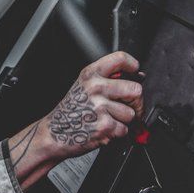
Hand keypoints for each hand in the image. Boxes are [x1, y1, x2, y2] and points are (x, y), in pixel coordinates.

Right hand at [8, 52, 143, 187]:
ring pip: (131, 114)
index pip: (120, 59)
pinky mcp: (104, 125)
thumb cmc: (70, 111)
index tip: (135, 73)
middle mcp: (95, 88)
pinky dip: (117, 133)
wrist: (54, 133)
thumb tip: (138, 77)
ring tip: (107, 120)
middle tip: (126, 107)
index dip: (133, 66)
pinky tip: (103, 129)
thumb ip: (107, 79)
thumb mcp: (83, 86)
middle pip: (135, 90)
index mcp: (90, 74)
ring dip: (123, 121)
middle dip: (135, 102)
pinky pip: (124, 129)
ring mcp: (100, 107)